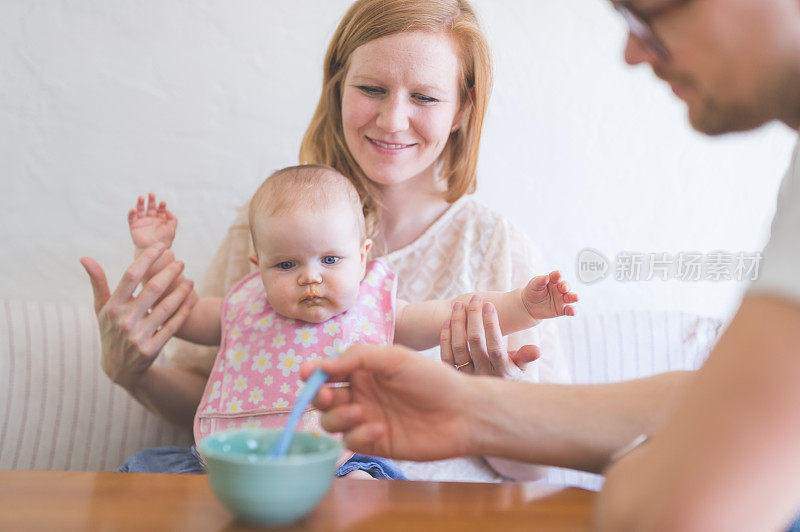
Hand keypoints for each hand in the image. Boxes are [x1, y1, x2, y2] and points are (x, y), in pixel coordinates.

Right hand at [80, 243, 195, 389]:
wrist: (119, 368)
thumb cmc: (111, 329)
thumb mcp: (101, 309)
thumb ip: (98, 283)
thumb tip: (85, 257)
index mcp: (111, 307)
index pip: (130, 276)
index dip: (147, 258)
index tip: (161, 246)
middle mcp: (123, 321)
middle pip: (152, 289)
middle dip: (170, 272)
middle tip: (181, 262)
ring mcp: (137, 336)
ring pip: (166, 308)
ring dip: (181, 291)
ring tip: (190, 279)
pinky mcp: (151, 349)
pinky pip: (173, 326)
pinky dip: (185, 310)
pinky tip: (192, 298)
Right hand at [128, 193, 177, 250]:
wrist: (154, 250)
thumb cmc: (164, 240)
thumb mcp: (172, 229)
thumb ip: (173, 219)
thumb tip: (168, 210)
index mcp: (160, 218)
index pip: (160, 209)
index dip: (161, 205)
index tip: (163, 203)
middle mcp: (151, 218)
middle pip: (150, 206)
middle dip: (151, 200)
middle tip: (151, 194)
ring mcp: (142, 221)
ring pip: (140, 210)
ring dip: (140, 203)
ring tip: (141, 197)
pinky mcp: (134, 226)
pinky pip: (131, 218)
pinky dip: (131, 213)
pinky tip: (133, 209)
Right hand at [302, 344, 472, 460]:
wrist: (462, 413)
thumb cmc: (432, 379)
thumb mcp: (395, 358)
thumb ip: (358, 357)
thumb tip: (322, 365)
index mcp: (364, 370)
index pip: (329, 371)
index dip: (314, 372)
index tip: (306, 373)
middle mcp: (361, 394)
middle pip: (323, 399)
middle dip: (319, 397)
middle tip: (327, 395)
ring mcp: (367, 419)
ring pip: (332, 422)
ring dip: (338, 417)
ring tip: (359, 412)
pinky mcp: (375, 444)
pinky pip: (352, 442)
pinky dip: (359, 435)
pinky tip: (379, 429)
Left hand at [441, 295, 540, 376]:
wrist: (487, 395)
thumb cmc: (507, 373)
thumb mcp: (520, 368)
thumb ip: (525, 357)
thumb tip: (536, 350)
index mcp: (501, 372)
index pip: (495, 346)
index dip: (491, 324)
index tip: (489, 305)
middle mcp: (482, 375)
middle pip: (475, 342)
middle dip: (474, 316)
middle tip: (475, 299)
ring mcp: (466, 375)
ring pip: (459, 347)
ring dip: (457, 323)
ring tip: (459, 305)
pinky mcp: (452, 374)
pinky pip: (446, 355)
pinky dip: (445, 337)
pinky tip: (448, 321)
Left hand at [521, 271, 577, 319]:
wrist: (530, 306)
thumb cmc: (533, 292)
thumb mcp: (533, 285)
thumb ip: (540, 281)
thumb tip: (546, 277)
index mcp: (552, 281)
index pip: (556, 276)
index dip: (557, 275)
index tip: (558, 274)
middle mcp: (559, 289)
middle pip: (565, 286)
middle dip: (566, 286)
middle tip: (564, 288)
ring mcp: (561, 299)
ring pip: (570, 297)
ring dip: (574, 297)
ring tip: (576, 297)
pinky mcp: (561, 309)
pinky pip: (568, 310)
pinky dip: (572, 311)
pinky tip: (573, 312)